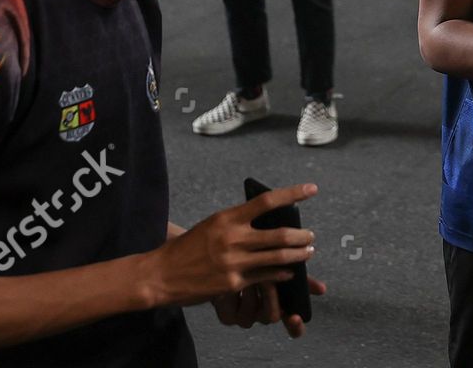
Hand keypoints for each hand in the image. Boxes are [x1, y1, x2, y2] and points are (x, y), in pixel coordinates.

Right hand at [142, 183, 322, 307]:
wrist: (160, 275)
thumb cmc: (188, 247)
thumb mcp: (212, 225)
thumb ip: (238, 221)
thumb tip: (269, 216)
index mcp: (227, 218)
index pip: (267, 201)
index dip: (293, 194)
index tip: (312, 189)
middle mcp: (232, 238)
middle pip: (280, 234)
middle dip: (302, 235)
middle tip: (311, 235)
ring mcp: (233, 262)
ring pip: (278, 258)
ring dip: (298, 255)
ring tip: (307, 252)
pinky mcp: (232, 283)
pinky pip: (266, 277)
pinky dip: (282, 274)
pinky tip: (290, 273)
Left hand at [210, 277, 321, 337]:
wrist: (225, 264)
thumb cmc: (256, 267)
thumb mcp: (280, 268)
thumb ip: (300, 279)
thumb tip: (322, 289)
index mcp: (280, 307)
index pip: (293, 328)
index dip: (295, 326)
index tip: (296, 316)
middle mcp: (263, 316)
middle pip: (272, 317)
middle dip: (271, 297)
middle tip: (269, 279)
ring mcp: (245, 317)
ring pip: (253, 313)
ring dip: (252, 291)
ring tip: (248, 272)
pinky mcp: (227, 316)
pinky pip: (233, 309)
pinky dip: (234, 293)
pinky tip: (233, 279)